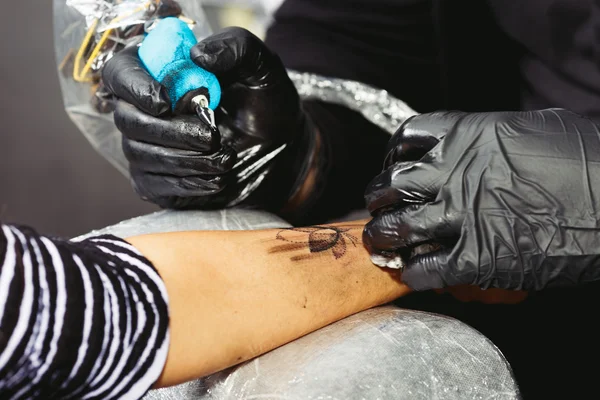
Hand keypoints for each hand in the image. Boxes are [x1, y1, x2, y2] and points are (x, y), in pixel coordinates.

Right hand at [102, 28, 314, 209]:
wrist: (280, 147)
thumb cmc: (264, 101)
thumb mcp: (259, 66)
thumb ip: (234, 48)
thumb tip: (198, 55)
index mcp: (159, 71)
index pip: (120, 73)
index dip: (136, 87)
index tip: (166, 102)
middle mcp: (143, 108)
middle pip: (128, 120)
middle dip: (172, 132)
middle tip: (211, 136)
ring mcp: (146, 146)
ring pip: (142, 155)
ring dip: (187, 160)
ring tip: (226, 158)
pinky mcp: (157, 181)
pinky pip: (155, 186)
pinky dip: (187, 184)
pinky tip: (216, 178)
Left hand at [364, 109, 599, 290]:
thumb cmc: (587, 161)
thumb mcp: (537, 126)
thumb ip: (495, 132)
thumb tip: (476, 140)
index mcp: (468, 136)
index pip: (407, 138)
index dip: (392, 154)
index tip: (392, 165)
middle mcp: (455, 173)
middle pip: (392, 183)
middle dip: (377, 196)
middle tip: (377, 206)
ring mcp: (463, 217)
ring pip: (398, 227)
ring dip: (381, 236)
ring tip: (377, 241)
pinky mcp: (477, 258)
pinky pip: (426, 268)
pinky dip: (413, 272)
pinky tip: (411, 273)